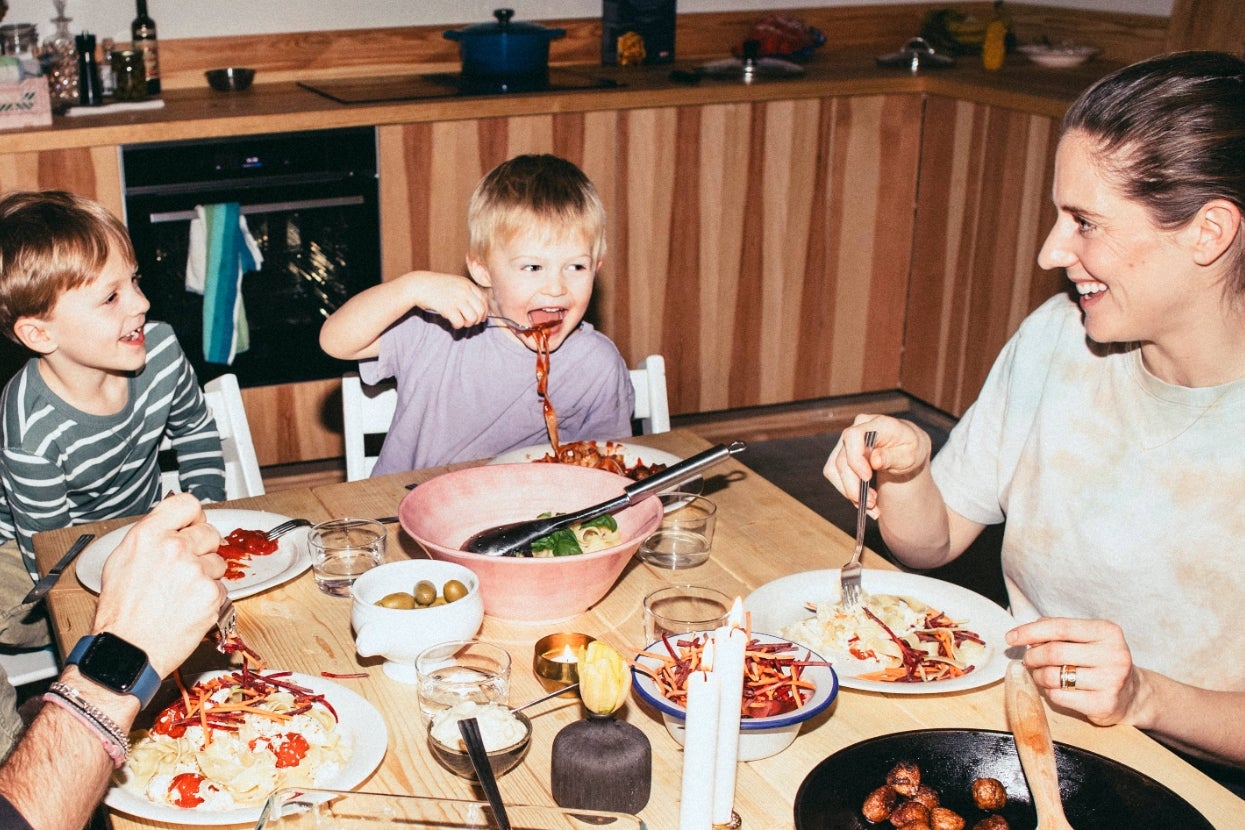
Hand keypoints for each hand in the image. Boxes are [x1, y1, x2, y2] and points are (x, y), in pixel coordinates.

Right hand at [92, 493, 225, 677]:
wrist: (127, 651)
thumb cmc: (120, 612)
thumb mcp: (122, 562)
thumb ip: (150, 537)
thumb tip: (171, 524)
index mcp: (148, 535)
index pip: (187, 504)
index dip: (193, 516)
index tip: (192, 525)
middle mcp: (173, 548)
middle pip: (209, 532)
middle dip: (202, 549)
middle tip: (184, 570)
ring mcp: (194, 570)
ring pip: (218, 562)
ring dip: (206, 576)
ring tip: (181, 594)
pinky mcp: (210, 594)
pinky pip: (221, 588)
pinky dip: (209, 598)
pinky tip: (188, 608)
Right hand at [405, 271, 488, 327]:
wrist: (419, 285)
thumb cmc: (437, 286)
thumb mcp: (455, 283)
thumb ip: (467, 292)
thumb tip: (479, 308)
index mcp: (467, 284)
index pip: (484, 300)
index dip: (484, 312)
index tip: (480, 318)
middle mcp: (464, 291)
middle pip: (480, 310)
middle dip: (477, 320)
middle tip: (469, 322)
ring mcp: (456, 299)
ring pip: (473, 318)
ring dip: (468, 324)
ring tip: (461, 322)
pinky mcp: (447, 307)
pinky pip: (460, 322)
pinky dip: (458, 326)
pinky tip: (453, 323)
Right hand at [823, 415, 931, 515]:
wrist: (907, 447)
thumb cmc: (911, 448)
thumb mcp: (912, 454)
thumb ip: (893, 457)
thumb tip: (874, 460)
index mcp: (877, 424)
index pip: (853, 436)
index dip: (855, 458)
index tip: (867, 478)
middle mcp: (857, 429)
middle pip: (842, 458)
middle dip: (854, 486)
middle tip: (871, 504)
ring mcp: (846, 441)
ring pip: (834, 469)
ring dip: (849, 491)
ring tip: (871, 505)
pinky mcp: (840, 454)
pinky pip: (835, 475)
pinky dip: (847, 490)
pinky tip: (863, 500)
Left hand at [1006, 616, 1141, 726]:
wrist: (1132, 694)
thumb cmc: (1100, 661)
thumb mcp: (1086, 638)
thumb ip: (1058, 631)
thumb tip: (1026, 633)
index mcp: (1107, 632)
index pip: (1060, 627)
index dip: (1030, 631)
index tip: (1011, 637)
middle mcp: (1113, 655)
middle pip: (1054, 652)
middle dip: (1032, 656)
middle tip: (1027, 660)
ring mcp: (1111, 681)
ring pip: (1054, 676)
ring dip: (1039, 676)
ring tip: (1042, 675)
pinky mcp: (1104, 704)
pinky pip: (1060, 697)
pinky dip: (1050, 692)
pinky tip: (1057, 689)